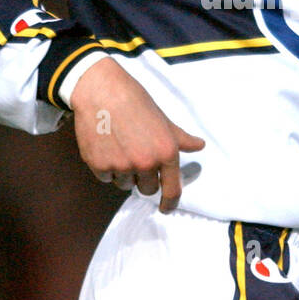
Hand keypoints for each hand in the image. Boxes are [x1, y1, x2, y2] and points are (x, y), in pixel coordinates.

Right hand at [70, 58, 204, 212]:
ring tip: (120, 147)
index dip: (170, 203)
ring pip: (125, 184)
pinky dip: (106, 168)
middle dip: (144, 178)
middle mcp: (145, 163)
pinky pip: (106, 178)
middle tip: (137, 158)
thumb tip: (199, 146)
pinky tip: (106, 146)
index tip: (166, 208)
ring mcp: (121, 166)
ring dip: (124, 173)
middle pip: (147, 189)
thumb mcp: (163, 119)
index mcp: (166, 152)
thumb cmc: (135, 101)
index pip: (171, 189)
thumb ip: (181, 138)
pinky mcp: (99, 166)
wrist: (101, 91)